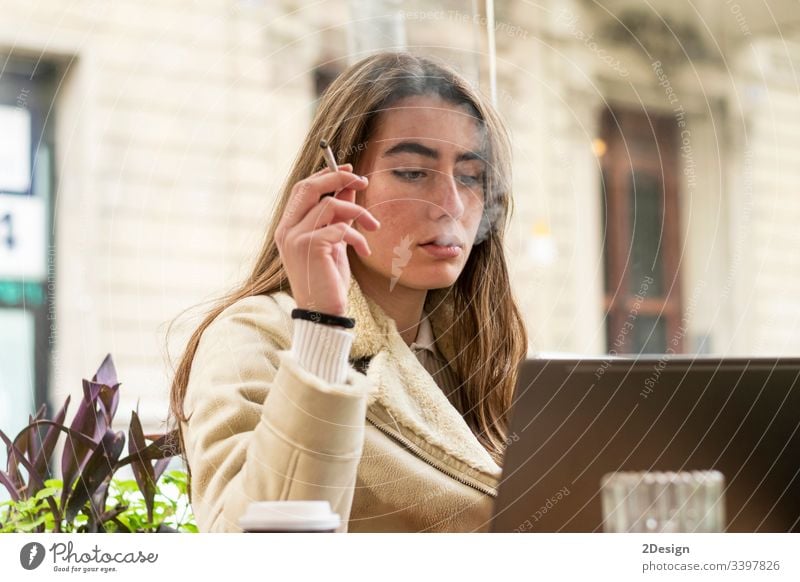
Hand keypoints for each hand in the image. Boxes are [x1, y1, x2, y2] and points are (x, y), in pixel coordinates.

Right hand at [275, 163, 379, 316]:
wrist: (323, 312)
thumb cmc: (328, 280)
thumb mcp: (334, 242)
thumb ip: (338, 216)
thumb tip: (349, 187)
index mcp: (288, 227)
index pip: (302, 189)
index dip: (326, 175)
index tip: (350, 171)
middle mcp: (286, 230)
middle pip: (309, 188)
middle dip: (338, 179)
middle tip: (362, 181)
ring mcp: (295, 238)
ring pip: (329, 205)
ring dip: (358, 213)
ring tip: (372, 228)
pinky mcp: (309, 247)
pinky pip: (339, 228)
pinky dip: (357, 236)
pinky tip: (364, 250)